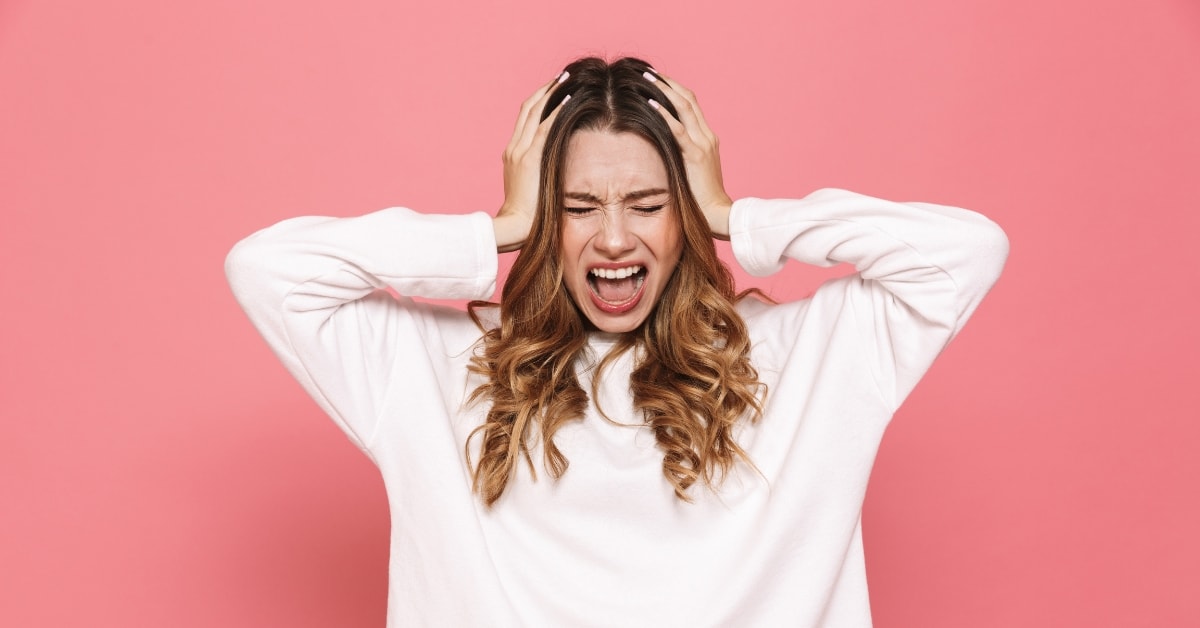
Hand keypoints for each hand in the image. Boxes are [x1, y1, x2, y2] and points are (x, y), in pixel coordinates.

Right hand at [493, 72, 569, 251]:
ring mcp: (520, 151)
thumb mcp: (531, 188)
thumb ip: (539, 174)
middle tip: (561, 76)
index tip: (554, 90)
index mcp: (512, 153)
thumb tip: (556, 171)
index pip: (525, 119)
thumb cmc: (526, 214)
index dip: (539, 102)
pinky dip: (556, 109)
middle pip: (527, 108)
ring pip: (534, 111)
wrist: (513, 225)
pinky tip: (568, 96)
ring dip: (551, 92)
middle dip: (545, 90)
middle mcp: (514, 147)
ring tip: (566, 78)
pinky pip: (545, 126)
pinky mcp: (529, 158)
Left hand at [643, 70, 732, 239]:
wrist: (718, 213)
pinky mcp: (695, 155)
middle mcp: (707, 136)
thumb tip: (661, 149)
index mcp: (708, 138)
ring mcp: (703, 144)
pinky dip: (664, 113)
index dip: (675, 90)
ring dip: (665, 90)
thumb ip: (682, 157)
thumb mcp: (693, 171)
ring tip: (648, 78)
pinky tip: (650, 103)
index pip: (692, 106)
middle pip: (688, 99)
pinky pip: (678, 129)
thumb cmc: (701, 198)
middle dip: (668, 83)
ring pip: (684, 107)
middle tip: (649, 72)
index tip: (658, 80)